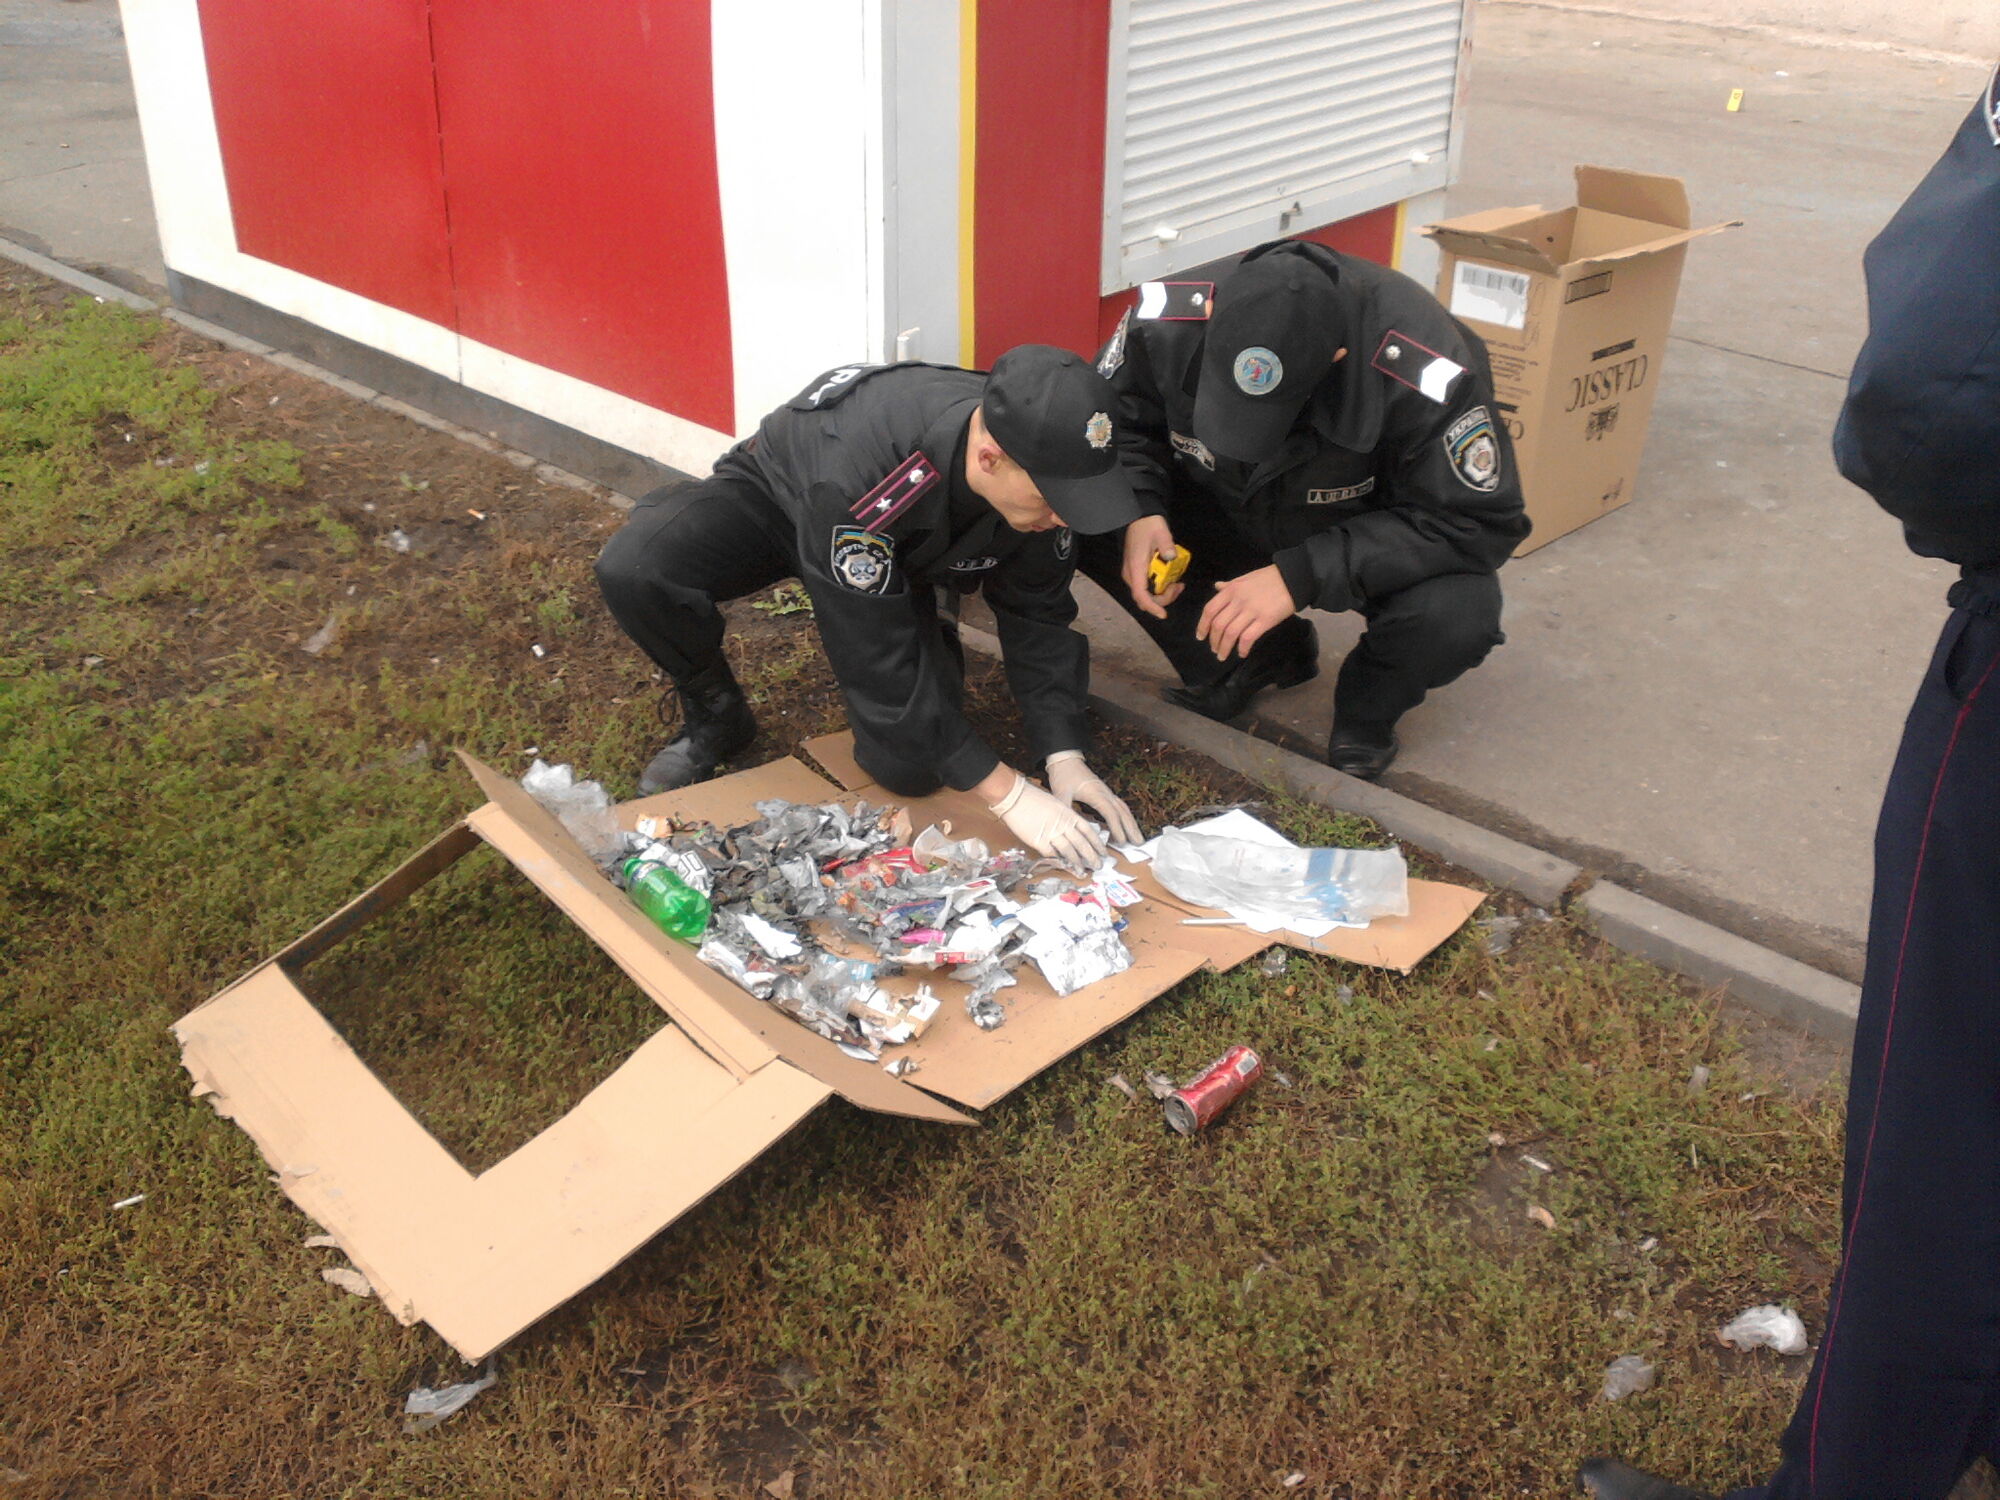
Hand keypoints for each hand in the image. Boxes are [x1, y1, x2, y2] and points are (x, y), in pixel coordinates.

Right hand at [987, 770, 1108, 871]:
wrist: (1014, 796)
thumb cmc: (1033, 798)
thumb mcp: (1055, 803)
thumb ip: (1064, 816)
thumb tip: (1072, 830)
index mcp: (1068, 814)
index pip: (1088, 831)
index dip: (1097, 843)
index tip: (1103, 852)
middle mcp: (1063, 824)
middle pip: (1082, 844)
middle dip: (1092, 856)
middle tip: (1098, 866)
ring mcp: (1051, 833)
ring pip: (1069, 851)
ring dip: (1077, 863)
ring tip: (1083, 871)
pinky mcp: (1038, 841)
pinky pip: (1051, 854)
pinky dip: (1059, 861)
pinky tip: (1064, 867)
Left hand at [1045, 751, 1141, 845]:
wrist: (1066, 759)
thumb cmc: (1063, 775)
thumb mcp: (1060, 793)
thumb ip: (1065, 810)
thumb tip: (1066, 828)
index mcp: (1096, 794)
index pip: (1110, 813)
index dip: (1117, 828)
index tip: (1121, 841)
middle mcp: (1105, 793)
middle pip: (1123, 812)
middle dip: (1131, 828)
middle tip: (1139, 843)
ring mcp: (1107, 792)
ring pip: (1124, 809)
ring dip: (1132, 824)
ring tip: (1138, 838)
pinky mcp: (1105, 792)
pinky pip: (1120, 806)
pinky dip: (1126, 817)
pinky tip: (1128, 825)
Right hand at [1121, 515, 1182, 619]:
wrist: (1139, 517)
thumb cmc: (1149, 525)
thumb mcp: (1161, 533)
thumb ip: (1167, 545)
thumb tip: (1171, 557)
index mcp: (1136, 568)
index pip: (1141, 595)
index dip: (1152, 607)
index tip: (1163, 614)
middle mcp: (1132, 575)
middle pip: (1145, 599)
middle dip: (1163, 600)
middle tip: (1179, 586)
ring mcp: (1134, 574)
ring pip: (1147, 595)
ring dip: (1163, 594)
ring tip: (1178, 583)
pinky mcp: (1138, 572)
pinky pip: (1148, 587)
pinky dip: (1160, 588)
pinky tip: (1171, 579)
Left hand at [1197, 565, 1297, 660]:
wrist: (1293, 578)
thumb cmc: (1269, 578)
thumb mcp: (1245, 578)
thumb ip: (1229, 585)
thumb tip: (1216, 587)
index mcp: (1231, 590)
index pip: (1210, 610)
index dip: (1202, 625)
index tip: (1200, 637)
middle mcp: (1238, 601)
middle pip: (1218, 624)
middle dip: (1213, 640)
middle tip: (1214, 649)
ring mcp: (1251, 611)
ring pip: (1230, 633)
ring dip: (1224, 647)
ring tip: (1223, 656)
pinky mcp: (1265, 620)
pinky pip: (1248, 637)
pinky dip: (1242, 648)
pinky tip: (1242, 653)